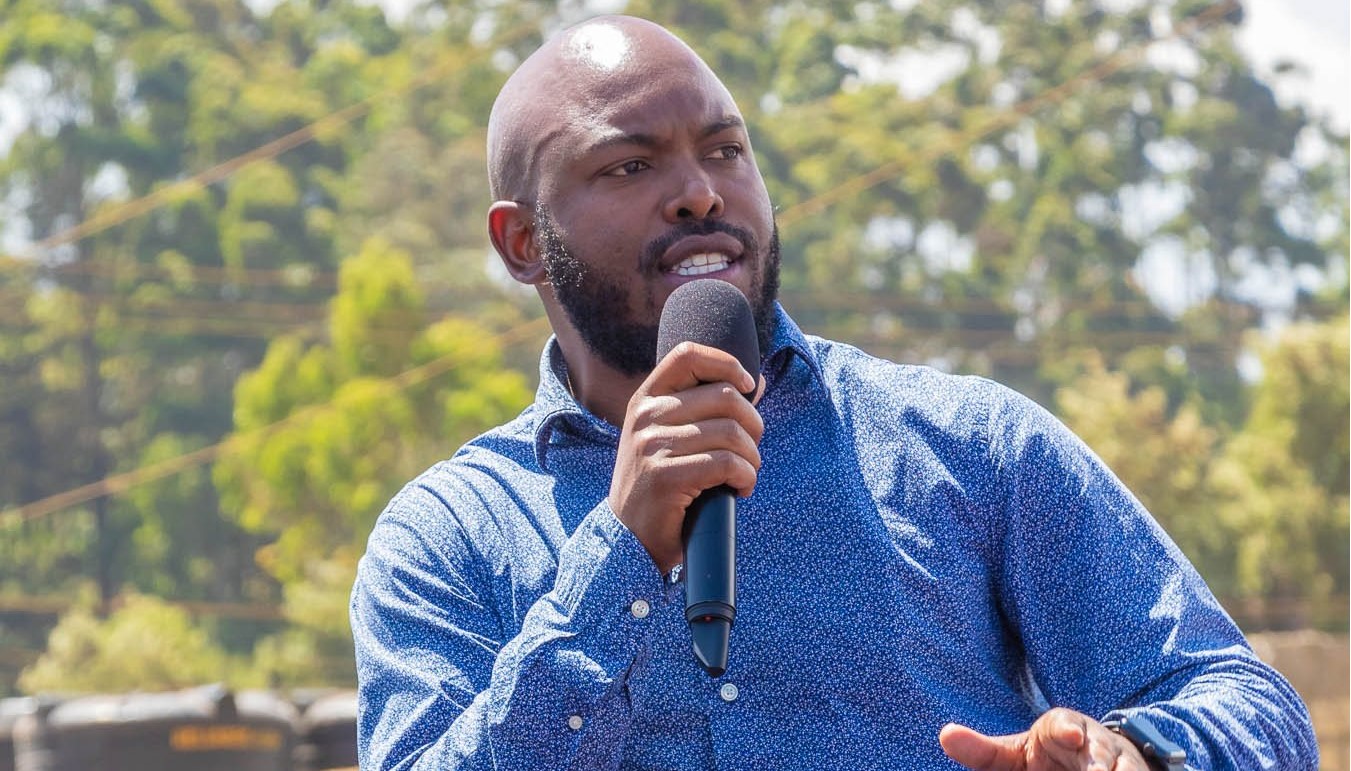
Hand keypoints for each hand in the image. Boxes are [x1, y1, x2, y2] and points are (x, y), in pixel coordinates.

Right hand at [609, 341, 763, 573]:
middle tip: (750, 450)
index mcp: (645, 399)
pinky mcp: (665, 476)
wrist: (628, 538)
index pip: (688, 355)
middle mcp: (645, 416)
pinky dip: (746, 478)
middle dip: (753, 425)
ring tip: (745, 474)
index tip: (747, 387)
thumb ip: (707, 408)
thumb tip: (756, 381)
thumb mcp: (671, 438)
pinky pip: (727, 464)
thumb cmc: (660, 485)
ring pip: (732, 433)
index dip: (727, 363)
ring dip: (752, 458)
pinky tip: (740, 489)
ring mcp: (652, 445)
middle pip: (725, 397)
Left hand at [940, 708, 1152, 770]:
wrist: (1090, 762)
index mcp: (1061, 728)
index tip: (1069, 736)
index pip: (1066, 723)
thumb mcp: (1013, 756)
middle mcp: (1096, 743)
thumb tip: (945, 735)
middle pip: (1102, 751)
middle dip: (1099, 763)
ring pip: (1126, 768)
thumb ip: (981, 751)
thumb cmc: (1044, 756)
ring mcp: (1122, 762)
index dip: (1068, 729)